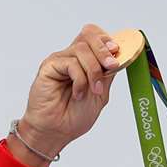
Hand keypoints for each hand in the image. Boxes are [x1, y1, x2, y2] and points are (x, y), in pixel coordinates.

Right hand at [17, 25, 121, 158]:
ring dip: (93, 70)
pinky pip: (70, 63)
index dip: (107, 40)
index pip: (95, 35)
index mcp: (85, 61)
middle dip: (104, 50)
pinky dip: (80, 79)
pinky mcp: (49, 66)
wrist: (57, 132)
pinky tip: (78, 93)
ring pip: (82, 49)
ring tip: (94, 90)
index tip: (117, 52)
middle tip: (111, 66)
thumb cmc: (74, 116)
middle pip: (89, 34)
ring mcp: (60, 60)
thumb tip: (117, 54)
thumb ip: (107, 73)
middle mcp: (71, 56)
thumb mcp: (101, 93)